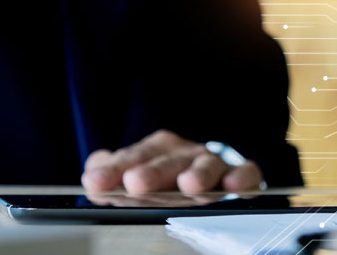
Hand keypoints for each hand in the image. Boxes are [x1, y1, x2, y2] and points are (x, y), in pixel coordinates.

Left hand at [81, 129, 262, 192]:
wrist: (210, 170)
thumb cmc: (167, 175)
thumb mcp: (136, 170)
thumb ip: (113, 170)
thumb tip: (93, 169)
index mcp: (156, 150)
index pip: (133, 158)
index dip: (114, 170)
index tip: (96, 183)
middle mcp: (183, 153)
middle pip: (167, 161)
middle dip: (152, 172)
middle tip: (136, 183)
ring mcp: (212, 162)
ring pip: (206, 164)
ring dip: (198, 173)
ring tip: (189, 185)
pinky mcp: (239, 173)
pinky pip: (244, 172)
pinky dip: (241, 177)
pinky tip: (233, 186)